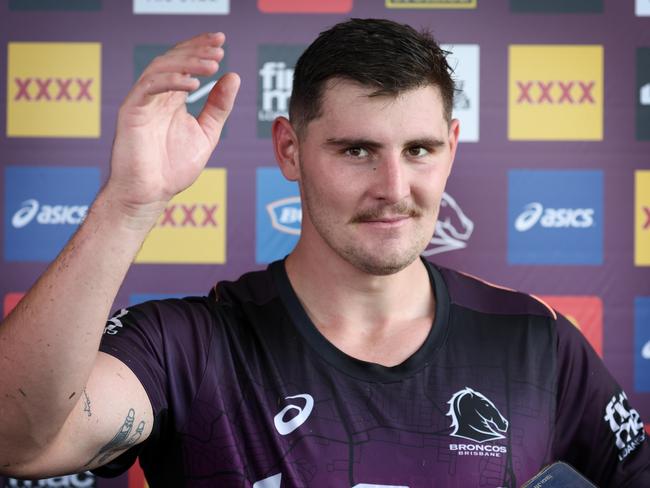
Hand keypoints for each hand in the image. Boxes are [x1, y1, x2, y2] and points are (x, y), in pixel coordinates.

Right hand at [106, 32, 239, 218]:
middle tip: (219, 46)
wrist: (150, 193)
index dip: (200, 49)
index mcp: (172, 99)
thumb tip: (234, 77)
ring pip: (160, 68)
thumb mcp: (206, 133)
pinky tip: (193, 85)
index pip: (185, 64)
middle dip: (196, 49)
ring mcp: (142, 101)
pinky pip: (149, 87)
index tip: (221, 41)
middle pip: (173, 59)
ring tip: (212, 64)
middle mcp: (156, 96)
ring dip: (187, 62)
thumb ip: (218, 107)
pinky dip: (171, 82)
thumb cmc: (173, 168)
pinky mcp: (131, 111)